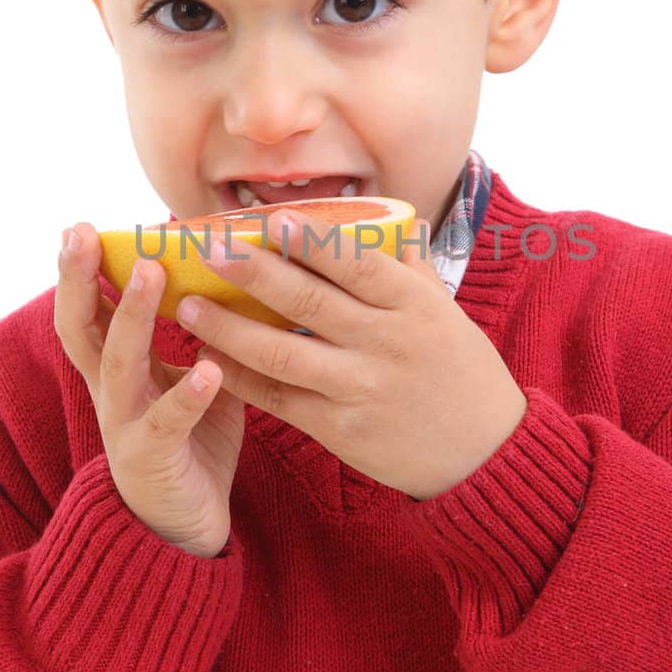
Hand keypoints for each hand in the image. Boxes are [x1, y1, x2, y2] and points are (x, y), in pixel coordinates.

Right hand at [53, 223, 245, 555]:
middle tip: (84, 234)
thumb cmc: (191, 444)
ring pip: (118, 364)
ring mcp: (125, 426)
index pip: (89, 312)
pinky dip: (187, 395)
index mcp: (117, 371)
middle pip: (81, 329)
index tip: (79, 227)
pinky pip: (167, 423)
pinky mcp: (153, 459)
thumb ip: (204, 338)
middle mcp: (110, 393)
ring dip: (134, 315)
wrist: (184, 529)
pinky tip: (208, 370)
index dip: (79, 271)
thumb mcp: (192, 381)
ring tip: (150, 272)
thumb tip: (239, 282)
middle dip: (81, 279)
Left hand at [181, 214, 527, 499]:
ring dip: (228, 327)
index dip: (312, 240)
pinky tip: (208, 358)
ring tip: (188, 305)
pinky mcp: (340, 429)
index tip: (272, 218)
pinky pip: (279, 398)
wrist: (483, 453)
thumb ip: (410, 268)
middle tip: (208, 246)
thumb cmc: (462, 371)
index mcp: (414, 306)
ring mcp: (360, 387)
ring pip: (281, 352)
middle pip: (308, 300)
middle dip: (252, 271)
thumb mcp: (445, 312)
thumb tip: (387, 220)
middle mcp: (385, 343)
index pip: (357, 263)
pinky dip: (240, 377)